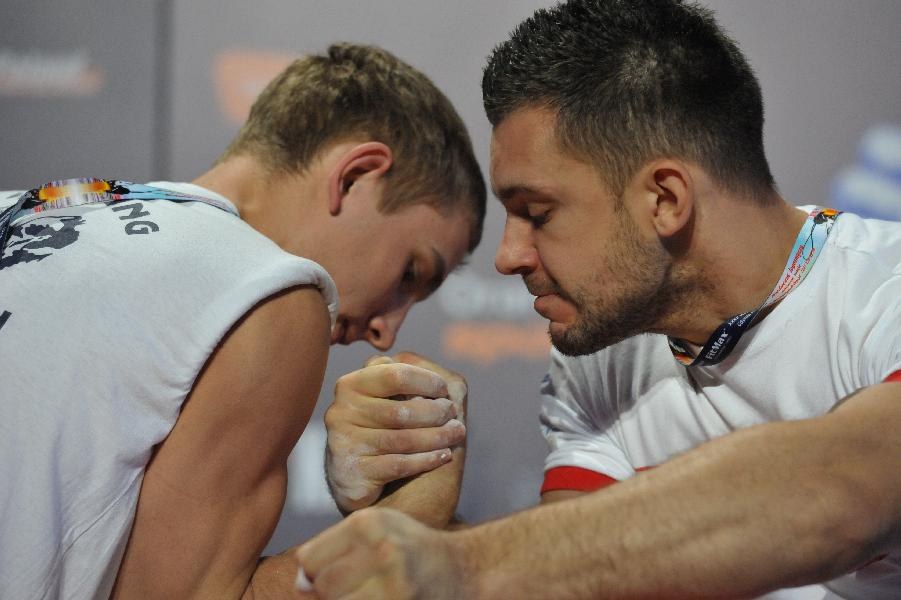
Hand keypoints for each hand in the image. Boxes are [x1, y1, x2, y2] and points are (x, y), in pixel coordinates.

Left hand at [294, 507, 464, 599]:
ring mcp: (392, 581)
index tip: (330, 575)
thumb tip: (299, 583)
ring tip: (368, 592)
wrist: (463, 568)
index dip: (313, 573)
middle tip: (357, 586)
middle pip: (322, 585)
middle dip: (330, 592)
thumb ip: (334, 547)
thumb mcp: (376, 529)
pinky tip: (379, 597)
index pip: (309, 559)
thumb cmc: (413, 548)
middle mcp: (380, 548)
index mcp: (368, 523)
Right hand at [325, 353, 467, 513]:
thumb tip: (441, 378)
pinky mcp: (352, 472)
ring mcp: (344, 443)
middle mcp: (341, 411)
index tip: (444, 390)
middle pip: (400, 410)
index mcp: (351, 384)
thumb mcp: (393, 397)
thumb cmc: (389, 429)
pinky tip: (444, 456)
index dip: (426, 380)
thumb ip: (409, 377)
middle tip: (454, 415)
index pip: (394, 375)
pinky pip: (398, 464)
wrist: (365, 481)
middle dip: (435, 412)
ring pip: (402, 439)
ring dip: (437, 436)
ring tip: (457, 433)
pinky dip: (426, 459)